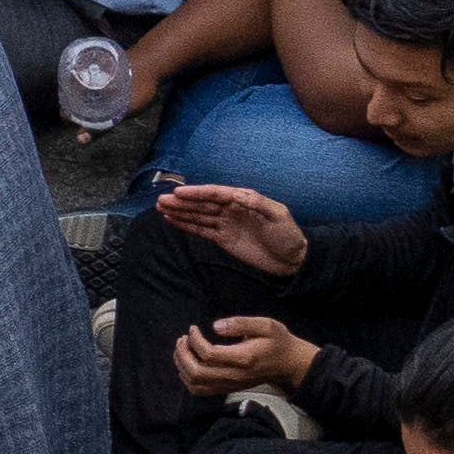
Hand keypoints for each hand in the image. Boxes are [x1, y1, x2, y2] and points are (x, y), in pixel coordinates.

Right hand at [155, 179, 308, 276]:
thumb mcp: (278, 215)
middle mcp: (231, 209)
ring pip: (198, 215)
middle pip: (202, 203)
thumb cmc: (288, 235)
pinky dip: (187, 225)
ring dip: (180, 211)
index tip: (178, 193)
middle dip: (182, 201)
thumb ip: (257, 203)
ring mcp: (225, 224)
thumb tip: (237, 194)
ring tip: (161, 207)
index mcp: (243, 199)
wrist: (292, 260)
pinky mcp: (223, 239)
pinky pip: (201, 229)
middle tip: (161, 200)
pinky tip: (173, 220)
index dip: (196, 193)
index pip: (215, 193)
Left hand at [177, 314, 316, 396]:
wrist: (288, 365)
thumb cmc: (277, 342)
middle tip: (182, 339)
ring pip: (195, 384)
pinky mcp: (227, 389)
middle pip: (196, 373)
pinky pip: (200, 390)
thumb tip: (216, 326)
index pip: (208, 354)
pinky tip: (188, 363)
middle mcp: (234, 375)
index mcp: (243, 359)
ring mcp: (230, 385)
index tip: (193, 328)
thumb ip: (240, 323)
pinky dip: (188, 378)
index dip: (195, 340)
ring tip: (182, 348)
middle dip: (182, 354)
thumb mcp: (266, 325)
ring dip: (182, 366)